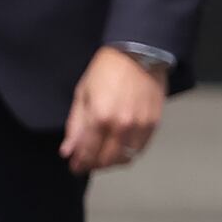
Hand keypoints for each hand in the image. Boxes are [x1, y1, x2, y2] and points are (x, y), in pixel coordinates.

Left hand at [60, 44, 167, 173]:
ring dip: (112, 162)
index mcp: (100, 118)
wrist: (138, 55)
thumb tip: (68, 151)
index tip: (75, 167)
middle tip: (86, 163)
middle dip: (94, 165)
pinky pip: (140, 149)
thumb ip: (75, 127)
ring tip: (102, 157)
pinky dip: (128, 153)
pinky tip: (119, 148)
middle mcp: (122, 126)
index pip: (88, 153)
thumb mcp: (82, 95)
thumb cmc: (106, 71)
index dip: (79, 164)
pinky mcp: (154, 123)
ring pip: (126, 158)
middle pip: (107, 160)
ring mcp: (140, 126)